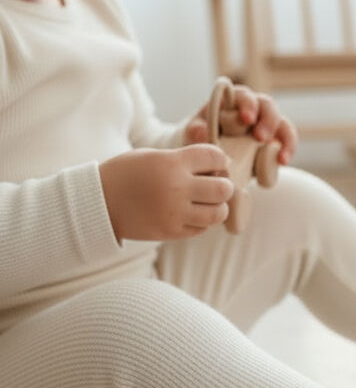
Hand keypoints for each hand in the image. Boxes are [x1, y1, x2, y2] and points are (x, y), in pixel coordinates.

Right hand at [99, 146, 234, 241]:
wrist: (99, 201)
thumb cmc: (128, 173)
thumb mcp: (154, 155)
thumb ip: (185, 159)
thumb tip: (220, 165)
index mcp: (172, 163)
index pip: (215, 157)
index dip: (220, 159)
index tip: (216, 163)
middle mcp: (176, 188)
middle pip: (224, 189)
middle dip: (224, 185)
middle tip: (215, 185)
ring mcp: (174, 212)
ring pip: (218, 213)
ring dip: (217, 207)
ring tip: (206, 202)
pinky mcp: (170, 232)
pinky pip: (201, 228)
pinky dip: (202, 221)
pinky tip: (191, 213)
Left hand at [184, 84, 297, 164]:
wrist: (207, 154)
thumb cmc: (200, 137)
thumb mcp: (194, 132)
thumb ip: (196, 131)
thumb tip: (204, 133)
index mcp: (232, 101)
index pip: (243, 95)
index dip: (248, 104)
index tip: (246, 119)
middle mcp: (253, 108)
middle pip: (267, 105)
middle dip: (267, 121)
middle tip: (260, 138)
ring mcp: (266, 124)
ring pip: (282, 123)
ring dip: (283, 137)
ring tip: (279, 157)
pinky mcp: (274, 142)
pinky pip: (286, 142)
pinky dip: (287, 150)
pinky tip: (283, 162)